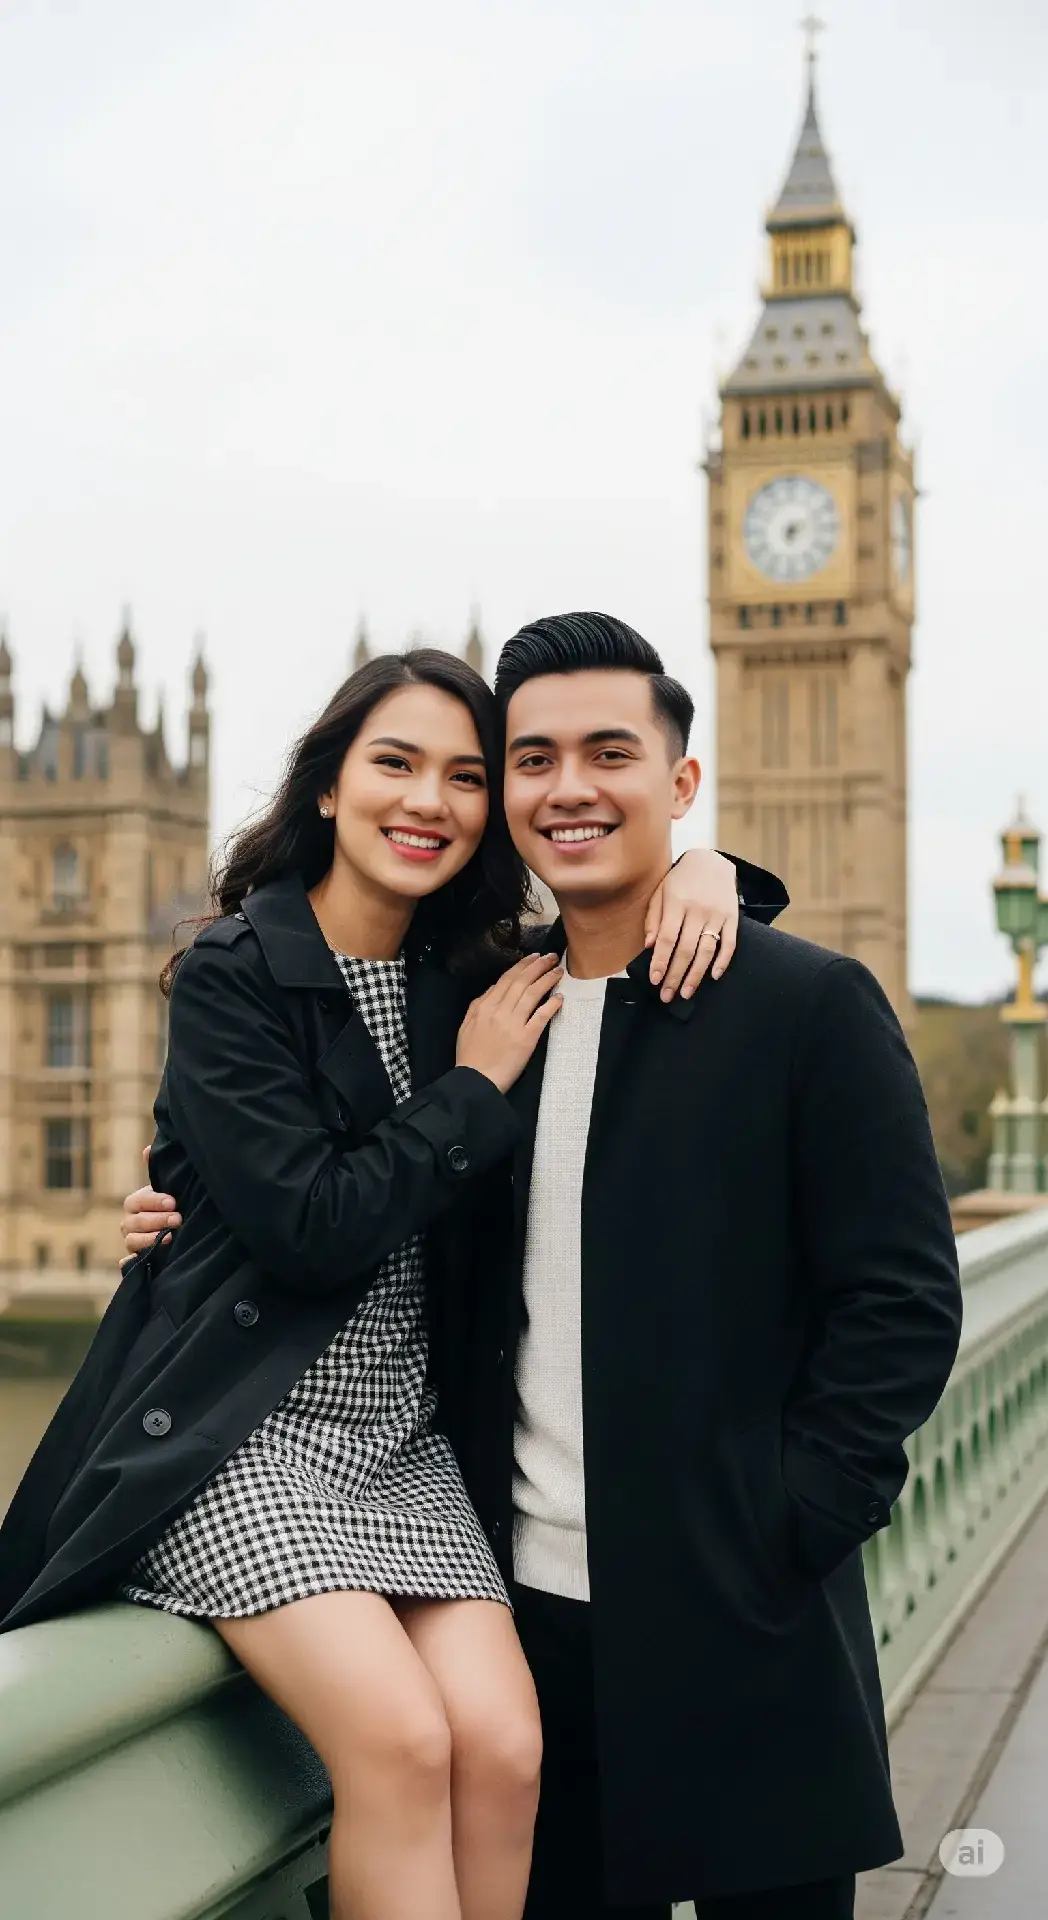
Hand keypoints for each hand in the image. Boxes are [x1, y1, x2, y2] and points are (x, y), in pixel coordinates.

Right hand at [119, 1145, 181, 1263]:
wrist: (182, 1228)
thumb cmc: (174, 1205)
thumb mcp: (169, 1187)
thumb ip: (158, 1170)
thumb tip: (148, 1150)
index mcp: (135, 1205)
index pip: (136, 1202)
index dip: (153, 1202)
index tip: (173, 1202)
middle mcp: (130, 1224)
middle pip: (133, 1223)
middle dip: (156, 1220)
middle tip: (178, 1218)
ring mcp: (132, 1243)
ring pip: (131, 1242)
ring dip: (150, 1239)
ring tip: (171, 1237)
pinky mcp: (138, 1260)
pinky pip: (127, 1264)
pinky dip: (130, 1263)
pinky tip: (140, 1260)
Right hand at [456, 953, 562, 1092]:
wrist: (475, 1080)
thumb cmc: (470, 1055)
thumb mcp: (467, 1025)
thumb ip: (480, 1004)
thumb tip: (494, 988)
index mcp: (484, 1006)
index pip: (507, 979)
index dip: (522, 966)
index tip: (534, 957)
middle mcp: (500, 1010)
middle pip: (522, 982)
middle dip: (538, 966)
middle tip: (551, 956)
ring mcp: (514, 1023)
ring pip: (533, 994)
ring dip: (548, 979)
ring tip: (559, 971)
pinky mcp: (527, 1038)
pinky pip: (542, 1016)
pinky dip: (552, 1004)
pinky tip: (560, 997)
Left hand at [643, 849, 739, 1001]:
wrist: (712, 861)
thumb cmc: (680, 880)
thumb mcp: (660, 892)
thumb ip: (653, 918)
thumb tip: (648, 945)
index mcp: (676, 903)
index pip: (667, 938)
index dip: (660, 961)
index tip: (655, 979)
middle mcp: (697, 910)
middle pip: (685, 950)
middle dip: (675, 976)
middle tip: (667, 995)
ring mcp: (717, 914)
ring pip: (707, 951)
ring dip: (696, 975)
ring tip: (687, 992)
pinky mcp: (732, 917)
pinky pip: (729, 943)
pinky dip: (723, 962)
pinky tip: (714, 976)